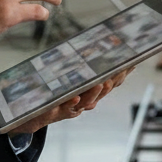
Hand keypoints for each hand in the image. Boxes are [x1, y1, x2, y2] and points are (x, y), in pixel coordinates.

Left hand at [8, 68, 133, 134]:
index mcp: (88, 93)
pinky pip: (65, 109)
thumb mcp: (67, 78)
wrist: (30, 115)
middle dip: (112, 82)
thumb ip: (79, 66)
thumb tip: (93, 46)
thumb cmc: (52, 94)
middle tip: (120, 70)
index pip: (110, 83)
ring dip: (95, 93)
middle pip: (102, 93)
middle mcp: (83, 102)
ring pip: (87, 102)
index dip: (122, 74)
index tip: (131, 62)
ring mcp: (70, 108)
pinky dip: (72, 104)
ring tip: (102, 83)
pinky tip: (76, 98)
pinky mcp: (54, 113)